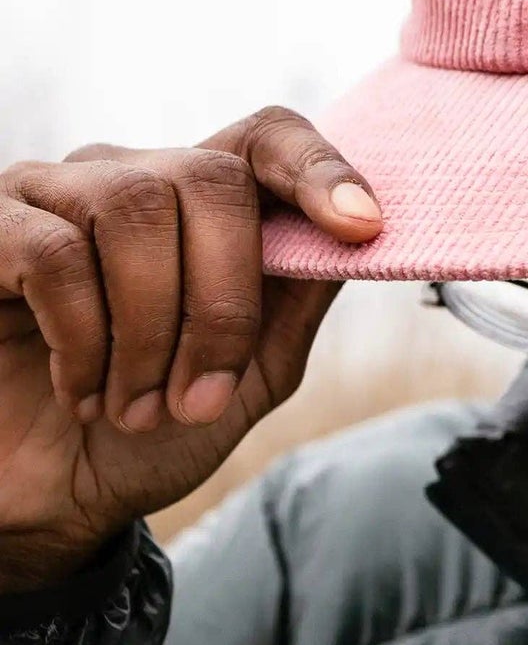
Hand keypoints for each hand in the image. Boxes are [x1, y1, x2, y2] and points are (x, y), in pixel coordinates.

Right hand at [0, 106, 381, 593]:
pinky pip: (55, 252)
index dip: (321, 170)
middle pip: (212, 178)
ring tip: (135, 406)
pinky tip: (82, 391)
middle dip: (225, 295)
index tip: (364, 227)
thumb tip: (364, 228)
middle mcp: (130, 176)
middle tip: (201, 392)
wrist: (46, 506)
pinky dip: (85, 336)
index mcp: (201, 202)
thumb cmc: (150, 430)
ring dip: (151, 327)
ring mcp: (53, 194)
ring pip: (135, 207)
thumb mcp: (252, 373)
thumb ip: (300, 298)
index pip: (268, 138)